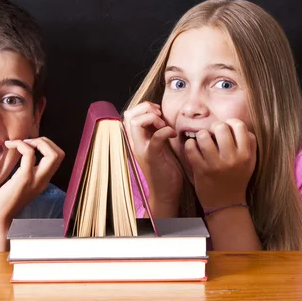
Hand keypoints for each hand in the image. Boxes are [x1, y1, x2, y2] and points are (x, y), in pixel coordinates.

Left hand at [0, 137, 63, 250]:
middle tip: (27, 141)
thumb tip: (20, 156)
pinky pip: (29, 154)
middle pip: (59, 154)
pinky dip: (21, 144)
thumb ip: (25, 171)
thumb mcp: (19, 183)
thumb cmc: (2, 201)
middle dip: (45, 140)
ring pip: (52, 154)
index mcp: (42, 180)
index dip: (47, 145)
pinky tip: (10, 145)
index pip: (57, 157)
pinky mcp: (24, 179)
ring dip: (36, 141)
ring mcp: (35, 179)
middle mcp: (42, 180)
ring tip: (20, 142)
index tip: (29, 144)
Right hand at [123, 102, 182, 216]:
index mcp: (136, 139)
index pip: (130, 114)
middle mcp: (135, 142)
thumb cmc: (165, 168)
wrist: (165, 192)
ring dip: (152, 118)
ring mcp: (142, 149)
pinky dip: (165, 131)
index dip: (143, 107)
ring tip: (164, 125)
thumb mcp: (159, 145)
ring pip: (136, 123)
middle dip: (146, 108)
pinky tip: (172, 134)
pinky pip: (155, 138)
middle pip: (129, 115)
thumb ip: (156, 131)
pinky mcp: (152, 157)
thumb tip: (162, 116)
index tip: (159, 113)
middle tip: (160, 116)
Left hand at [184, 119, 256, 209]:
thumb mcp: (249, 163)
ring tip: (202, 141)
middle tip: (212, 134)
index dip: (230, 122)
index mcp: (246, 155)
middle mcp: (232, 159)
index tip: (226, 127)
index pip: (239, 126)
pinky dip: (189, 145)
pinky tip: (193, 148)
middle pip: (221, 127)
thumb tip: (239, 126)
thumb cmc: (237, 180)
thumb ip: (249, 144)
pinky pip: (191, 148)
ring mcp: (216, 165)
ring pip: (203, 135)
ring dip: (200, 135)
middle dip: (214, 127)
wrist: (226, 205)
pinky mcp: (201, 170)